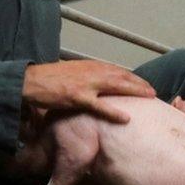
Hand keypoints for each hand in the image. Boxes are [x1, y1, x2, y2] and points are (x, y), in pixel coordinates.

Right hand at [21, 60, 154, 122]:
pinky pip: (99, 106)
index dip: (133, 77)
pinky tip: (126, 118)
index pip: (117, 70)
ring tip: (149, 97)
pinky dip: (114, 112)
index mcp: (90, 66)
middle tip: (153, 91)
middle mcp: (91, 72)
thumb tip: (100, 83)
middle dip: (139, 83)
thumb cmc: (50, 79)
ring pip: (116, 86)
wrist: (31, 81)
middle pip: (122, 76)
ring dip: (134, 90)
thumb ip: (88, 76)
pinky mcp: (77, 98)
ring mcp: (86, 85)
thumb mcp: (73, 73)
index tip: (144, 83)